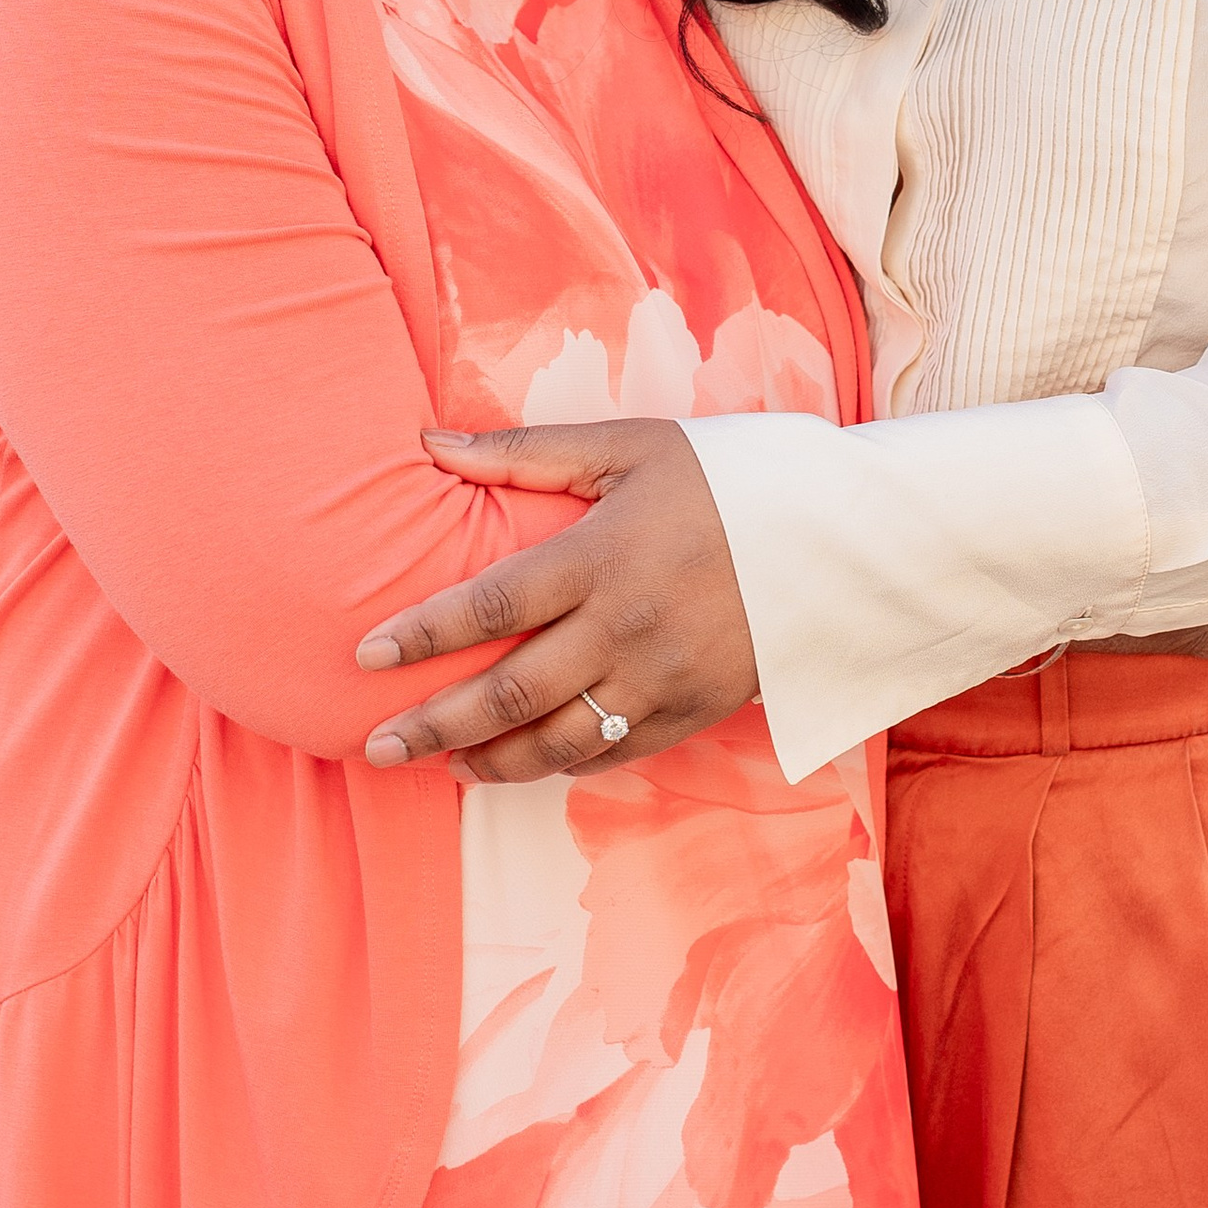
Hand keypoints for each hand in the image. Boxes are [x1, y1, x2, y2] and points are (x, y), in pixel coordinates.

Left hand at [357, 420, 757, 781]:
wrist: (841, 539)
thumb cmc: (729, 480)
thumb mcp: (632, 447)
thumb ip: (527, 452)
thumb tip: (432, 441)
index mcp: (603, 556)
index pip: (490, 606)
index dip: (423, 636)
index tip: (366, 657)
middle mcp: (627, 628)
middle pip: (511, 693)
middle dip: (435, 725)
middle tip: (378, 747)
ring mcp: (662, 679)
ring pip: (558, 742)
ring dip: (491, 762)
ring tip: (442, 766)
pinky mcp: (694, 711)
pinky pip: (614, 753)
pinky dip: (561, 765)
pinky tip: (522, 763)